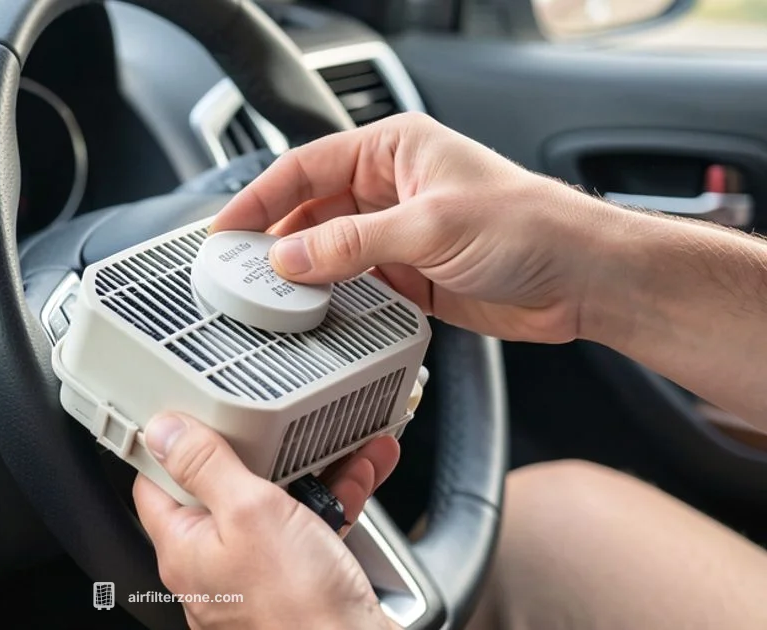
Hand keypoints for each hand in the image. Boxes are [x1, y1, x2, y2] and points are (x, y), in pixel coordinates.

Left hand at [132, 412, 399, 629]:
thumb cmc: (298, 607)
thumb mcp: (249, 511)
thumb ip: (206, 465)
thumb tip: (164, 431)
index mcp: (184, 548)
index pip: (156, 483)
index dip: (172, 444)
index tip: (191, 412)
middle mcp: (212, 566)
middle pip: (222, 489)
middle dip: (260, 450)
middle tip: (277, 422)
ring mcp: (254, 576)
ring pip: (273, 506)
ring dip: (309, 470)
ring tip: (339, 441)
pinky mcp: (295, 584)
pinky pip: (307, 529)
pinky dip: (332, 499)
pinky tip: (360, 475)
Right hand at [209, 112, 622, 343]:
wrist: (583, 281)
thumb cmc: (530, 227)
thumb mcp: (430, 226)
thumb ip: (353, 244)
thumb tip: (290, 259)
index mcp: (393, 150)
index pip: (305, 167)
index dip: (260, 198)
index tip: (225, 229)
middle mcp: (388, 189)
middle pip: (308, 213)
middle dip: (273, 243)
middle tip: (235, 274)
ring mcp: (395, 236)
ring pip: (325, 254)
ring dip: (299, 278)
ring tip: (265, 301)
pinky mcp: (406, 277)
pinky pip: (350, 288)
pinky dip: (328, 303)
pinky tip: (310, 318)